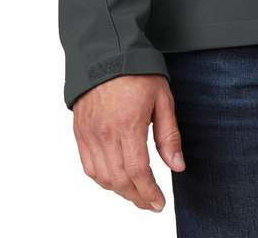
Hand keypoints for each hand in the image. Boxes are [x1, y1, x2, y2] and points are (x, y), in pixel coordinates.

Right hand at [72, 74, 185, 210]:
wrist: (106, 52)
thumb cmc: (137, 71)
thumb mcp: (162, 98)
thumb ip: (169, 134)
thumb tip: (177, 165)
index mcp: (128, 124)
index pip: (138, 171)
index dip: (149, 192)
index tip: (159, 203)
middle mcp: (106, 133)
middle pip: (119, 179)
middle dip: (137, 197)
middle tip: (150, 203)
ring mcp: (90, 133)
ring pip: (102, 177)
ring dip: (120, 191)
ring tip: (136, 193)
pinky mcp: (80, 132)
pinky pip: (88, 166)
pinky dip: (102, 179)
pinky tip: (114, 180)